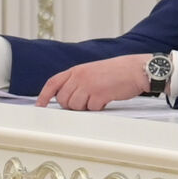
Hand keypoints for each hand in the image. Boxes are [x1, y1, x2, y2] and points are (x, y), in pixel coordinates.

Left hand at [35, 54, 152, 110]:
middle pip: (63, 99)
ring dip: (86, 107)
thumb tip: (69, 96)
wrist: (137, 69)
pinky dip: (98, 107)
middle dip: (72, 105)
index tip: (40, 106)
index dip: (44, 96)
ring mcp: (88, 85)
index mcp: (77, 70)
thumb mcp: (93, 70)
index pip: (53, 83)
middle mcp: (80, 77)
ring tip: (98, 98)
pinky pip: (91, 108)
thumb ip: (79, 80)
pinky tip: (106, 99)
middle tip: (86, 101)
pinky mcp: (99, 94)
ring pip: (75, 106)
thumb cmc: (119, 71)